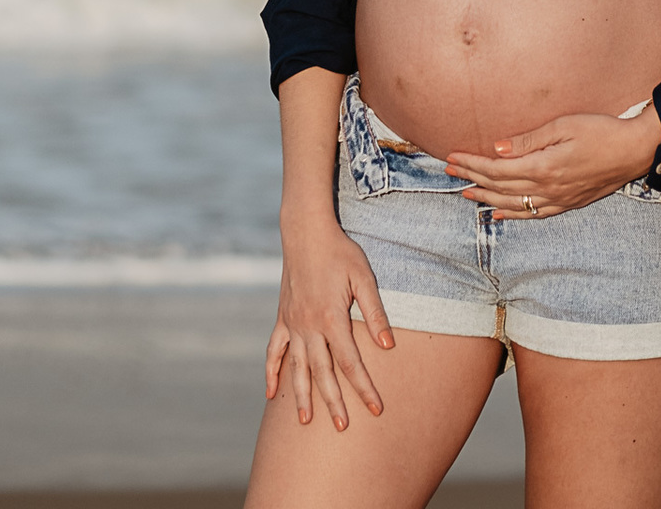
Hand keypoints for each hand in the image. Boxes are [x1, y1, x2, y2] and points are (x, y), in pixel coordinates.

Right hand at [265, 215, 394, 429]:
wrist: (305, 232)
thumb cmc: (340, 252)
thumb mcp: (364, 277)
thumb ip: (375, 312)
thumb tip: (388, 345)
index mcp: (331, 318)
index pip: (350, 363)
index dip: (364, 388)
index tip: (376, 409)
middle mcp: (309, 326)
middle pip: (322, 373)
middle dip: (334, 402)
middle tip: (343, 428)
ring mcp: (292, 323)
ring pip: (297, 368)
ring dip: (301, 396)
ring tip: (306, 421)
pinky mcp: (282, 318)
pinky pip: (274, 351)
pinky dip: (272, 373)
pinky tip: (271, 394)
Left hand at [446, 106, 660, 219]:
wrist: (635, 151)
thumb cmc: (601, 130)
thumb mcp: (564, 126)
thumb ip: (529, 140)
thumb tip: (497, 148)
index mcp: (543, 166)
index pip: (497, 168)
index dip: (472, 164)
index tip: (452, 157)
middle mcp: (547, 188)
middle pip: (500, 186)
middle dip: (472, 179)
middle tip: (448, 172)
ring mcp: (558, 199)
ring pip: (513, 203)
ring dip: (486, 199)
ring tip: (465, 194)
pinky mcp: (569, 202)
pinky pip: (534, 213)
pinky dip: (513, 214)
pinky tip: (500, 213)